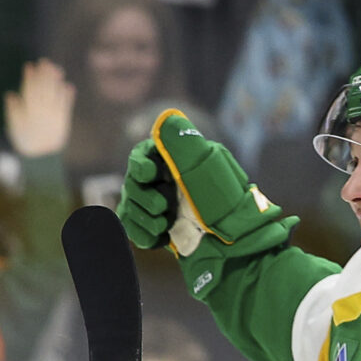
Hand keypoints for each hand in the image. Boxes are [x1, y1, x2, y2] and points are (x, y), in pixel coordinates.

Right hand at [3, 58, 73, 158]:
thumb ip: (13, 110)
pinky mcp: (63, 118)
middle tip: (44, 62)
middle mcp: (42, 111)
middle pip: (44, 88)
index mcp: (29, 111)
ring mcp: (54, 114)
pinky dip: (67, 94)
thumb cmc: (25, 140)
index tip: (29, 66)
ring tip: (56, 69)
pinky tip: (66, 85)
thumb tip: (10, 94)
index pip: (29, 90)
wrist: (41, 156)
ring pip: (55, 93)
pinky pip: (66, 104)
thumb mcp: (14, 127)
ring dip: (56, 80)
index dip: (30, 77)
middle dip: (44, 74)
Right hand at [119, 111, 276, 256]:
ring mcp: (161, 207)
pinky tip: (163, 237)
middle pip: (131, 184)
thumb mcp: (204, 166)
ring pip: (129, 208)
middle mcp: (166, 182)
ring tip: (165, 224)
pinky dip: (144, 235)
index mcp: (176, 162)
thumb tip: (166, 117)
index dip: (140, 165)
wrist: (230, 243)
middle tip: (163, 207)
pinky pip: (134, 230)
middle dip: (143, 197)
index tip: (150, 174)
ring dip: (143, 218)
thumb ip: (181, 142)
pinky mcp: (158, 230)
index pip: (141, 155)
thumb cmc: (220, 203)